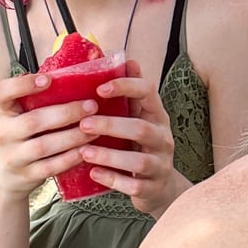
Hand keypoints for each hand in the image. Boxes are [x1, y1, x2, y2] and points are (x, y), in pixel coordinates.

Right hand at [0, 72, 97, 198]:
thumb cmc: (23, 134)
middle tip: (91, 105)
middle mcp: (4, 133)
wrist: (5, 175)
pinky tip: (87, 150)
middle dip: (66, 113)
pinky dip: (70, 158)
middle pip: (33, 121)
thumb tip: (81, 69)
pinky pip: (50, 167)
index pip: (1, 93)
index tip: (47, 79)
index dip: (22, 85)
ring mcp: (13, 156)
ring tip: (95, 128)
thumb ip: (41, 97)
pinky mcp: (26, 175)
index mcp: (3, 111)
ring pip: (44, 146)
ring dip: (73, 136)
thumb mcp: (21, 113)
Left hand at [77, 59, 184, 214]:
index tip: (99, 89)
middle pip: (141, 128)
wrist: (160, 187)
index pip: (148, 92)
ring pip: (138, 161)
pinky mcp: (153, 188)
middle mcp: (163, 138)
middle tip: (84, 124)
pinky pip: (134, 186)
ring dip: (109, 156)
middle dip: (111, 125)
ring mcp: (160, 164)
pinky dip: (113, 180)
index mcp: (157, 115)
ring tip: (84, 152)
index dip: (125, 87)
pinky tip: (93, 174)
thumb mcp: (139, 118)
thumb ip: (131, 95)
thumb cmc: (140, 146)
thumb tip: (127, 60)